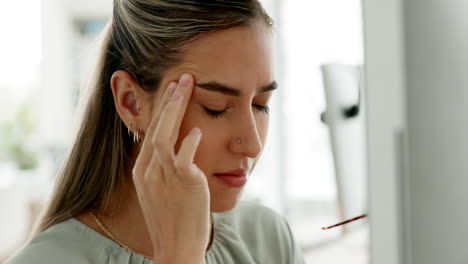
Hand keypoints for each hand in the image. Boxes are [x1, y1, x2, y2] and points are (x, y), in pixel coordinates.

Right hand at [132, 73, 209, 263]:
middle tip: (181, 78)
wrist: (177, 248)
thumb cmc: (173, 221)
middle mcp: (149, 171)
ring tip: (187, 87)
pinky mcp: (184, 183)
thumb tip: (178, 150)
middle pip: (156, 127)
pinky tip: (198, 129)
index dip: (161, 111)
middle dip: (168, 101)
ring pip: (166, 135)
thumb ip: (164, 170)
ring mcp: (164, 176)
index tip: (171, 92)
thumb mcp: (161, 192)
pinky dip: (190, 142)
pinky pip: (184, 157)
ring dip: (176, 108)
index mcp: (142, 172)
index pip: (150, 133)